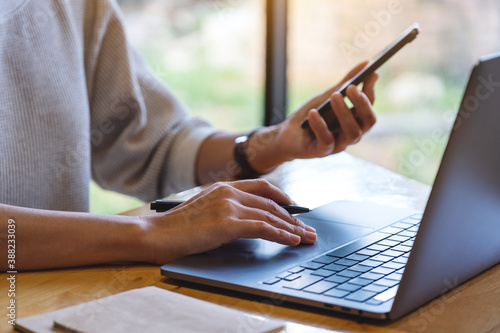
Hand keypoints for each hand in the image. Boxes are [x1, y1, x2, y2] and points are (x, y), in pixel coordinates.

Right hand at [139, 179, 316, 263]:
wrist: (156, 233)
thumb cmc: (177, 227)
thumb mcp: (205, 210)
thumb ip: (226, 209)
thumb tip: (250, 221)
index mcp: (224, 186)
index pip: (262, 187)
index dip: (283, 197)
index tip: (295, 209)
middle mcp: (229, 191)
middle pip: (271, 203)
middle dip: (293, 217)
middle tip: (308, 228)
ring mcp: (229, 205)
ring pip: (271, 215)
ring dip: (292, 228)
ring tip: (307, 238)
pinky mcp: (228, 222)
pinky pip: (263, 228)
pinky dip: (281, 235)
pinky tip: (292, 241)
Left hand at [246, 62, 377, 172]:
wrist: (287, 135)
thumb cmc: (310, 115)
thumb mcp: (327, 96)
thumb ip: (345, 83)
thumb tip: (366, 64)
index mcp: (355, 121)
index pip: (369, 106)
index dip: (371, 92)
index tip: (371, 74)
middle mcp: (351, 134)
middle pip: (368, 121)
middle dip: (362, 104)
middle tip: (351, 88)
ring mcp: (339, 144)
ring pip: (352, 133)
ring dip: (344, 113)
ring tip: (334, 96)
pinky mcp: (323, 152)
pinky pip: (326, 140)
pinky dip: (320, 125)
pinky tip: (313, 113)